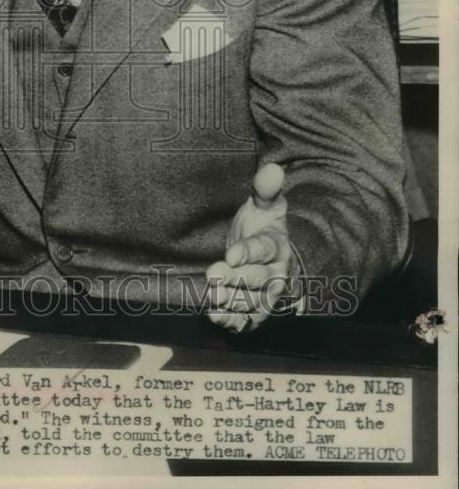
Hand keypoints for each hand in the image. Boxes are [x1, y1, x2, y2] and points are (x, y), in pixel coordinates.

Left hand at [205, 163, 296, 332]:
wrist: (268, 258)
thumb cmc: (262, 227)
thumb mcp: (265, 206)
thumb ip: (266, 189)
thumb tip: (273, 168)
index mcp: (277, 246)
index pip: (264, 249)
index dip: (249, 252)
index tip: (231, 254)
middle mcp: (275, 275)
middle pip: (256, 279)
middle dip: (236, 278)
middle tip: (214, 274)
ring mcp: (265, 297)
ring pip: (249, 301)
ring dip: (230, 300)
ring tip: (212, 295)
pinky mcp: (254, 312)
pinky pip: (244, 320)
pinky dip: (230, 320)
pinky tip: (214, 315)